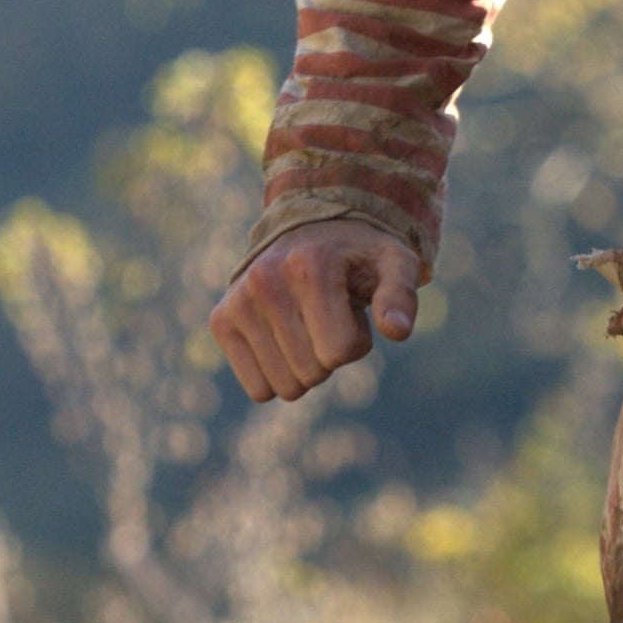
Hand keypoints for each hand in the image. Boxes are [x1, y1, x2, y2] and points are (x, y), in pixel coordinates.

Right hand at [210, 219, 419, 403]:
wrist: (307, 233)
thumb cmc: (357, 256)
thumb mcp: (393, 263)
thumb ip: (400, 294)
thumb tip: (397, 331)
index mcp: (309, 267)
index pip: (340, 350)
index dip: (358, 341)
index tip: (353, 313)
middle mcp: (265, 282)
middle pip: (313, 372)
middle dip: (331, 356)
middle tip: (329, 319)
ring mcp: (238, 303)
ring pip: (285, 387)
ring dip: (305, 367)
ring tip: (308, 324)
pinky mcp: (222, 322)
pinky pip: (259, 389)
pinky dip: (278, 376)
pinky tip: (284, 338)